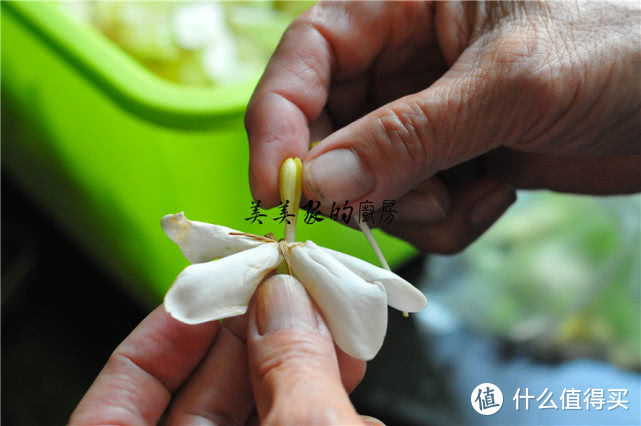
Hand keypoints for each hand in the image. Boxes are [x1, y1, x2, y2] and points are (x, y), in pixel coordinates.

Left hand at [69, 275, 377, 424]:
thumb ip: (288, 372)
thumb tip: (286, 301)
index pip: (122, 398)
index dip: (164, 333)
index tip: (212, 286)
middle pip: (203, 394)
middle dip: (254, 336)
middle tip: (289, 292)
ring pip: (259, 411)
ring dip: (299, 366)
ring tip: (334, 327)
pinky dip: (322, 403)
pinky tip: (350, 383)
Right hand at [245, 1, 639, 252]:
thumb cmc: (624, 43)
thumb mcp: (510, 82)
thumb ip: (410, 134)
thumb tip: (318, 181)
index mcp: (401, 6)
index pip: (307, 56)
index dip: (278, 120)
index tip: (276, 186)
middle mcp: (402, 62)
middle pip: (328, 130)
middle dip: (356, 180)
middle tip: (400, 199)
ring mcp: (426, 117)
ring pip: (370, 181)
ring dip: (412, 206)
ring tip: (471, 191)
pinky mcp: (453, 160)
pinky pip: (416, 207)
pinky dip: (447, 219)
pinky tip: (497, 194)